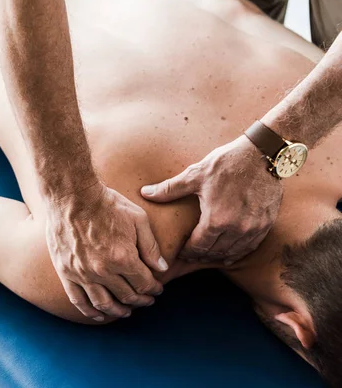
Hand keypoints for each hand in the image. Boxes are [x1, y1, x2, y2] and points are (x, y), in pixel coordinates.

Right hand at [47, 183, 167, 320]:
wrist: (71, 195)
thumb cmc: (107, 203)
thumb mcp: (137, 219)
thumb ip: (151, 247)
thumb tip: (162, 269)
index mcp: (123, 257)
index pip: (144, 283)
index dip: (153, 289)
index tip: (157, 289)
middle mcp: (102, 270)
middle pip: (127, 296)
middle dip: (141, 300)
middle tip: (146, 300)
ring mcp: (82, 273)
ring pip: (103, 304)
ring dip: (118, 311)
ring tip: (127, 311)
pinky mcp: (66, 272)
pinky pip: (78, 300)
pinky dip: (90, 312)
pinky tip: (99, 315)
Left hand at [141, 135, 281, 264]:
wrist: (262, 154)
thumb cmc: (227, 163)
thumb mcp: (195, 174)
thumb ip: (169, 189)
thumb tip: (145, 193)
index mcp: (216, 219)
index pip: (198, 246)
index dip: (187, 252)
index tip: (180, 254)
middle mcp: (236, 229)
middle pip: (215, 253)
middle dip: (201, 256)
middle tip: (191, 257)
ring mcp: (254, 228)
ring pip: (233, 252)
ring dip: (219, 256)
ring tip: (208, 255)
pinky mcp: (266, 224)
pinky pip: (250, 246)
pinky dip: (238, 251)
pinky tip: (230, 252)